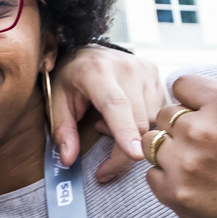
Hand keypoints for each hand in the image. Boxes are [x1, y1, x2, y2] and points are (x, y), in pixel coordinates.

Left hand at [50, 45, 165, 183]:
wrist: (87, 49)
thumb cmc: (70, 77)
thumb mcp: (57, 100)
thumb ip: (63, 130)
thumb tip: (68, 160)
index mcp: (97, 71)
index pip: (116, 105)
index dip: (125, 131)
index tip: (135, 155)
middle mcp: (127, 68)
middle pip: (138, 121)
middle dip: (124, 153)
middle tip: (104, 167)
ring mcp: (146, 71)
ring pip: (153, 121)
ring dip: (133, 136)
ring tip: (106, 125)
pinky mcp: (157, 75)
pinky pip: (159, 113)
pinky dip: (144, 126)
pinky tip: (123, 119)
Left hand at [143, 14, 216, 217]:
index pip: (182, 85)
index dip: (197, 101)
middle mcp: (203, 131)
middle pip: (164, 113)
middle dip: (183, 127)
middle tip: (214, 147)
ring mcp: (187, 164)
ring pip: (153, 143)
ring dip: (171, 152)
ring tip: (204, 165)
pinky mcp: (177, 195)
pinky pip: (151, 177)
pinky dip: (169, 182)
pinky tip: (199, 185)